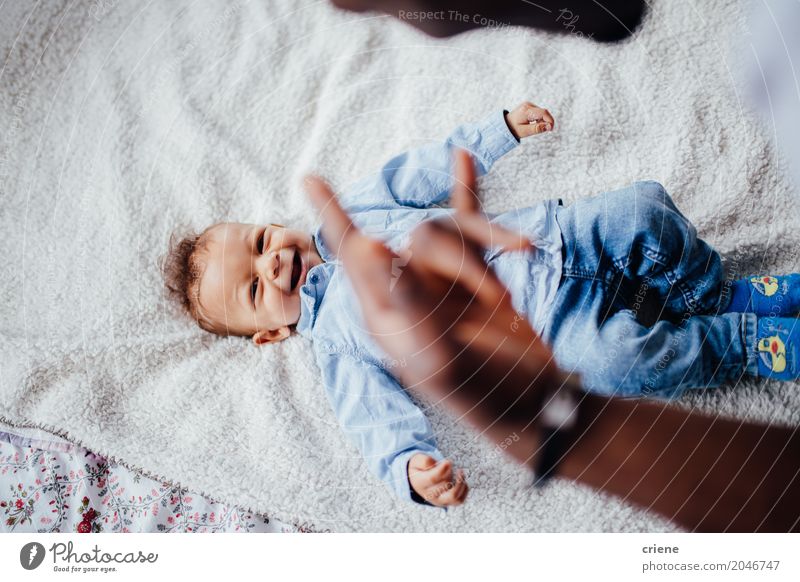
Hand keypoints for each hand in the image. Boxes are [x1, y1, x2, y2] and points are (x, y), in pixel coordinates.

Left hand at [305, 149, 568, 466]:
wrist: (529, 400)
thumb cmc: (480, 389)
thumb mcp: (438, 352)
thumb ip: (405, 300)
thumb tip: (371, 241)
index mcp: (385, 312)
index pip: (352, 255)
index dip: (333, 214)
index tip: (310, 176)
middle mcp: (409, 288)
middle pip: (424, 239)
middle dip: (464, 266)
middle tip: (499, 302)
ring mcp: (443, 276)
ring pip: (455, 233)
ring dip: (485, 263)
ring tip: (508, 304)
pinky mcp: (477, 270)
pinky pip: (469, 220)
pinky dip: (467, 190)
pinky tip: (463, 157)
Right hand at [407, 454, 467, 506]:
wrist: (417, 481)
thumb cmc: (419, 468)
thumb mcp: (417, 461)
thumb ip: (425, 461)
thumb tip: (437, 464)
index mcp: (420, 483)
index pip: (433, 479)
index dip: (442, 469)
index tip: (448, 462)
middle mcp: (429, 495)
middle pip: (444, 485)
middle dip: (449, 472)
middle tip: (449, 464)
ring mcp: (439, 500)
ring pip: (453, 497)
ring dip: (460, 484)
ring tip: (460, 472)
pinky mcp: (447, 502)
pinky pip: (459, 500)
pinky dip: (464, 490)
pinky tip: (462, 480)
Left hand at [504, 101, 554, 139]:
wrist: (504, 125)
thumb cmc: (513, 129)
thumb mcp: (525, 131)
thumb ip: (537, 129)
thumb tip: (549, 126)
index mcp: (526, 110)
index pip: (544, 113)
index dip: (550, 120)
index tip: (551, 130)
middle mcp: (528, 105)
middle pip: (544, 112)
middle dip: (546, 122)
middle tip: (541, 131)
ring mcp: (528, 104)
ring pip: (542, 112)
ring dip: (542, 120)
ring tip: (533, 127)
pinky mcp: (529, 106)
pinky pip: (538, 112)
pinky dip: (539, 118)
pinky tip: (533, 124)